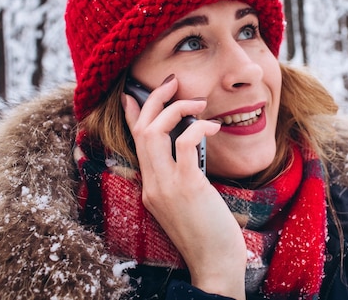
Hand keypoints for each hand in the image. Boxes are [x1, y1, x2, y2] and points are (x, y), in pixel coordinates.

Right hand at [123, 76, 246, 298]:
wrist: (214, 264)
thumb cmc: (208, 234)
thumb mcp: (186, 202)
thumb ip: (180, 178)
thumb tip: (187, 151)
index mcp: (150, 187)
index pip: (136, 144)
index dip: (133, 116)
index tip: (133, 95)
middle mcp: (152, 184)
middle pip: (141, 130)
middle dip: (154, 100)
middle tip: (173, 83)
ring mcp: (166, 185)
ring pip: (154, 131)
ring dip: (175, 108)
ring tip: (197, 101)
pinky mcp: (187, 186)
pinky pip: (184, 142)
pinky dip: (197, 126)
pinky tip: (213, 126)